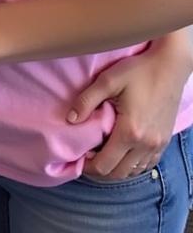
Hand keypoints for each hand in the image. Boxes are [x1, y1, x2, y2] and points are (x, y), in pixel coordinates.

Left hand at [70, 37, 192, 180]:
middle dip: (100, 170)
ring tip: (101, 154)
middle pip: (119, 173)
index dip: (89, 166)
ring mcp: (158, 145)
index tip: (78, 157)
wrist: (169, 67)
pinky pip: (147, 164)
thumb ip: (86, 101)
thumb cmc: (137, 71)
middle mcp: (146, 144)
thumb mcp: (107, 81)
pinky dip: (132, 165)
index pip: (105, 164)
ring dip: (116, 168)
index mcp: (130, 131)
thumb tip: (70, 120)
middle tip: (86, 158)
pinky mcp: (164, 141)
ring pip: (134, 171)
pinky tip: (121, 152)